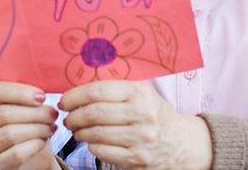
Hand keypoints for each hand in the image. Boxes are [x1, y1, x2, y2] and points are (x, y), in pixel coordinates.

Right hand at [0, 82, 59, 169]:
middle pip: (3, 114)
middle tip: (53, 113)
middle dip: (33, 113)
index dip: (19, 92)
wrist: (28, 154)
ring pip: (9, 134)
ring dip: (36, 129)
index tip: (42, 97)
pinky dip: (33, 146)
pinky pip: (15, 154)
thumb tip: (40, 95)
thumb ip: (25, 95)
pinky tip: (43, 141)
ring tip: (51, 127)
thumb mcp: (21, 106)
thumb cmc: (24, 124)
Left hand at [60, 80, 212, 168]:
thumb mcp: (141, 93)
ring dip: (79, 133)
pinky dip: (91, 146)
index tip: (64, 101)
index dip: (74, 96)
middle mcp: (142, 114)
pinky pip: (102, 152)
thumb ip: (114, 88)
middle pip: (93, 114)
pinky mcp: (137, 159)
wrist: (182, 143)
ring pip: (95, 134)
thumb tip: (76, 88)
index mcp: (139, 92)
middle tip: (67, 118)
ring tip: (77, 130)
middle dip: (73, 116)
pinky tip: (91, 142)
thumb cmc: (154, 113)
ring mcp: (140, 138)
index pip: (97, 91)